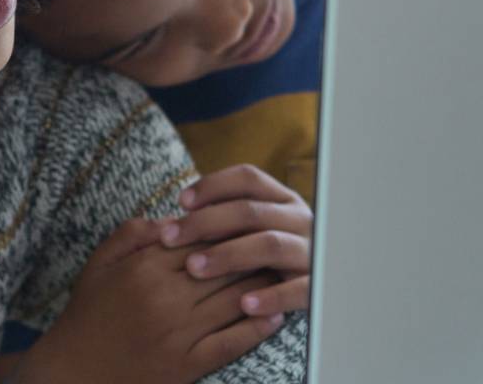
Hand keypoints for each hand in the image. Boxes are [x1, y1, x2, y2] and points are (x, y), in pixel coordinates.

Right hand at [13, 219, 285, 383]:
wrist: (73, 370)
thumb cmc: (88, 312)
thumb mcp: (101, 262)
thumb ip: (135, 233)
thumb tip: (173, 217)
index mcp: (145, 267)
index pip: (201, 238)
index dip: (229, 229)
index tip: (251, 221)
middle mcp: (165, 297)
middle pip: (224, 267)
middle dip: (253, 253)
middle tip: (279, 243)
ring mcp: (178, 333)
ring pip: (233, 301)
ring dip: (262, 286)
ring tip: (283, 274)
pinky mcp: (186, 365)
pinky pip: (230, 343)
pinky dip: (256, 328)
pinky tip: (273, 315)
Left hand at [160, 165, 311, 320]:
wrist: (320, 291)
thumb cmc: (260, 260)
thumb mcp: (246, 232)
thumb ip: (216, 221)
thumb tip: (163, 223)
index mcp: (280, 200)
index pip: (247, 178)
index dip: (213, 186)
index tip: (180, 202)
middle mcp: (298, 220)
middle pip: (250, 211)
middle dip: (206, 223)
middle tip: (169, 238)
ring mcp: (310, 251)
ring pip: (269, 245)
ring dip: (229, 255)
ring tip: (194, 268)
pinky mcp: (317, 286)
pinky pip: (298, 288)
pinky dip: (272, 296)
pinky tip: (244, 305)